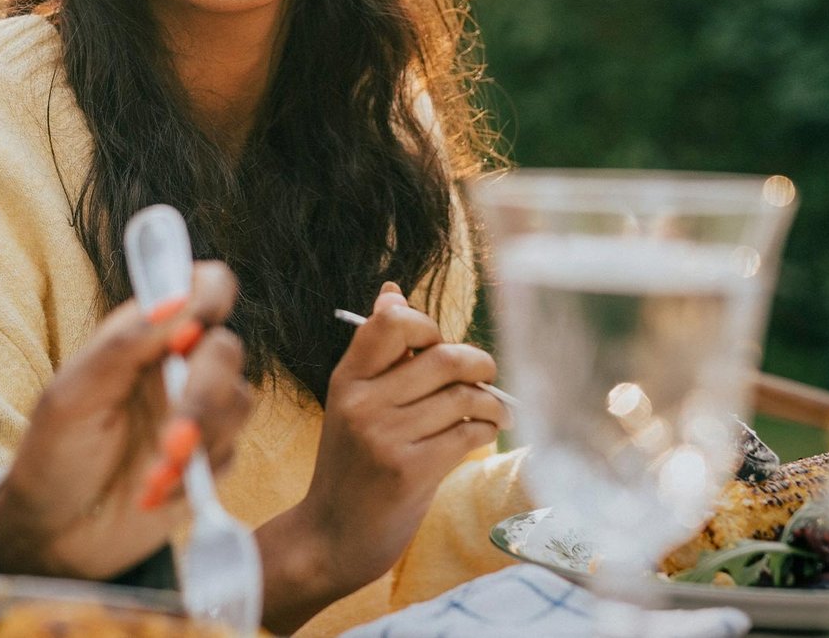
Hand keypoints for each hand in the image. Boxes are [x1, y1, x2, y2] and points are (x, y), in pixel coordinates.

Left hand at [0, 260, 251, 579]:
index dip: (210, 294)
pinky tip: (153, 494)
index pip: (203, 288)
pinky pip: (230, 453)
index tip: (190, 330)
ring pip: (240, 401)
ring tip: (152, 475)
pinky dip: (194, 475)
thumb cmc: (52, 454)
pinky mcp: (209, 460)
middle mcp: (177, 365)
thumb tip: (178, 298)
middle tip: (171, 438)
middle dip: (204, 394)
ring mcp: (196, 413)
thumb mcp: (73, 394)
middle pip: (227, 350)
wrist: (50, 535)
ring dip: (199, 440)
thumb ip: (125, 342)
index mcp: (145, 334)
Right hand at [260, 281, 505, 630]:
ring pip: (463, 396)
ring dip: (492, 401)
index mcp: (347, 379)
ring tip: (497, 410)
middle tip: (487, 374)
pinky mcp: (410, 471)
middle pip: (442, 357)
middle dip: (479, 362)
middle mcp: (362, 403)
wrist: (331, 535)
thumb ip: (376, 351)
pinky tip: (484, 433)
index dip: (428, 324)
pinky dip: (486, 429)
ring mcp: (385, 437)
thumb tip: (392, 292)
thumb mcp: (351, 402)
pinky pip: (467, 434)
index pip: (393, 322)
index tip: (439, 345)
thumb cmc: (351, 465)